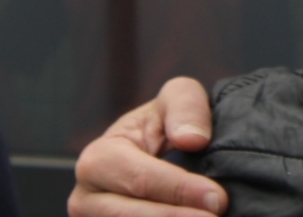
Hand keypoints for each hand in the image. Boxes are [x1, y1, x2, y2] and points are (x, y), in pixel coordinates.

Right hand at [68, 78, 226, 216]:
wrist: (157, 149)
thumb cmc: (165, 121)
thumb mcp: (177, 97)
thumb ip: (185, 107)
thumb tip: (191, 140)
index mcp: (97, 159)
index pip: (141, 180)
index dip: (180, 190)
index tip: (217, 199)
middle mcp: (85, 199)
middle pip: (132, 216)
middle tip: (216, 216)